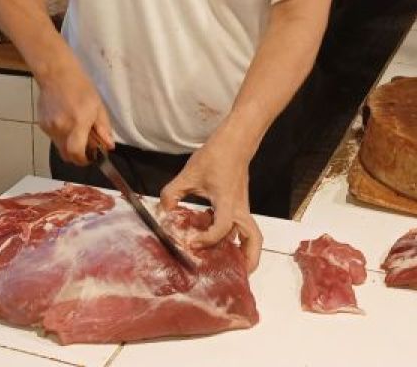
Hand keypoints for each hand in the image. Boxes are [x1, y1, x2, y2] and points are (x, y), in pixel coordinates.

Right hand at [36, 56, 113, 164]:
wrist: (56, 74)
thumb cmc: (81, 87)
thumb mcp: (98, 106)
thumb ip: (103, 128)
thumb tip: (109, 146)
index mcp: (78, 123)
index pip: (76, 153)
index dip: (83, 160)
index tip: (90, 157)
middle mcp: (61, 128)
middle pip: (67, 155)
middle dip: (76, 156)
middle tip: (85, 147)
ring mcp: (49, 127)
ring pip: (59, 147)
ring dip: (68, 144)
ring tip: (74, 128)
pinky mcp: (42, 124)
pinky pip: (53, 137)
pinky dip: (60, 135)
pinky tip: (64, 120)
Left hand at [159, 138, 262, 271]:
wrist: (235, 142)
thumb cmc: (215, 156)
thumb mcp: (189, 174)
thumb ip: (173, 194)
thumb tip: (163, 211)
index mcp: (228, 203)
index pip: (223, 229)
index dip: (208, 240)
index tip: (192, 243)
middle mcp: (239, 209)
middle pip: (253, 239)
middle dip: (248, 259)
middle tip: (235, 274)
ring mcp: (242, 208)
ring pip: (251, 235)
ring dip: (244, 251)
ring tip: (229, 264)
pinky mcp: (239, 204)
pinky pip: (241, 227)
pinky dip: (235, 238)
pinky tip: (216, 240)